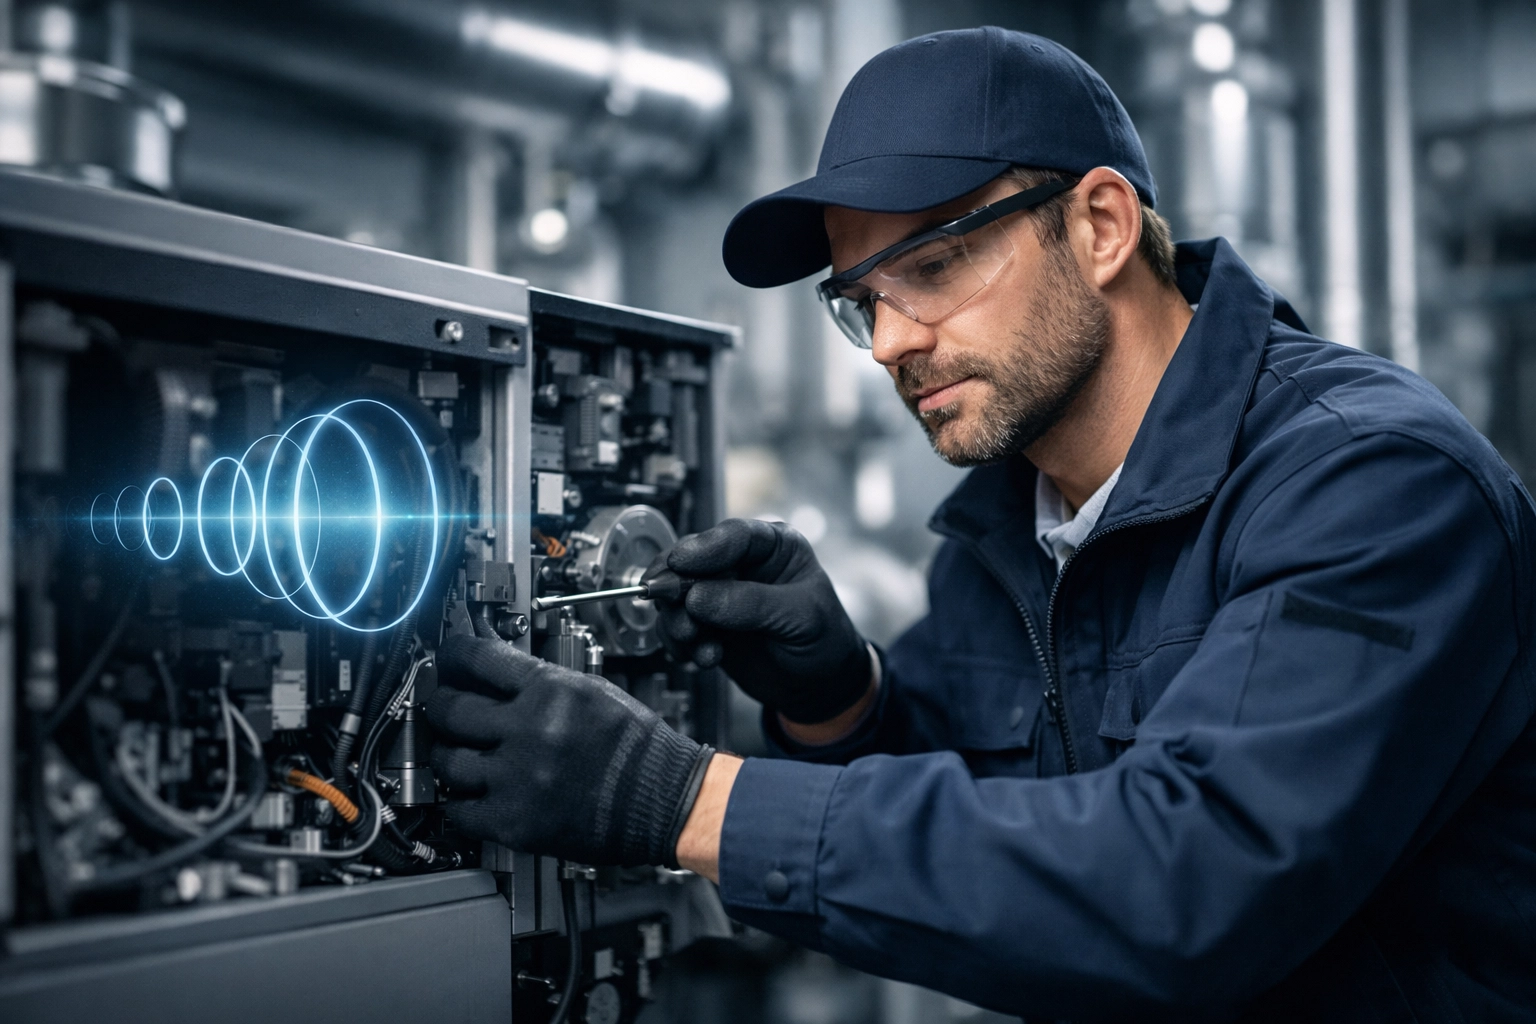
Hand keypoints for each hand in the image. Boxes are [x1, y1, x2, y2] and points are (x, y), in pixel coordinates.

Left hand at [426, 635, 713, 866]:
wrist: (665, 800)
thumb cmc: (638, 748)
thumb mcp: (592, 691)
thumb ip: (541, 682)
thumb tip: (497, 673)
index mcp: (552, 692)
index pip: (478, 657)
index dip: (453, 654)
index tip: (446, 657)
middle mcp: (530, 731)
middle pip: (450, 708)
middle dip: (439, 703)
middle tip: (441, 705)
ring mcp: (517, 779)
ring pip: (446, 760)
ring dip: (445, 755)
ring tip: (455, 753)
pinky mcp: (514, 822)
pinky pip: (459, 809)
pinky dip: (459, 801)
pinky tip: (469, 793)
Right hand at [644, 518, 869, 724]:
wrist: (819, 685)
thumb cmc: (824, 639)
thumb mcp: (801, 616)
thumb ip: (753, 604)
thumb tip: (698, 597)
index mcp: (774, 547)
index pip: (735, 536)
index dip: (705, 547)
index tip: (681, 562)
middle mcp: (741, 565)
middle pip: (693, 561)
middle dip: (677, 585)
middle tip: (672, 605)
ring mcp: (719, 595)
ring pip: (676, 595)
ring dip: (677, 619)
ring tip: (694, 639)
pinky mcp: (705, 625)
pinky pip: (675, 627)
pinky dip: (681, 644)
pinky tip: (704, 658)